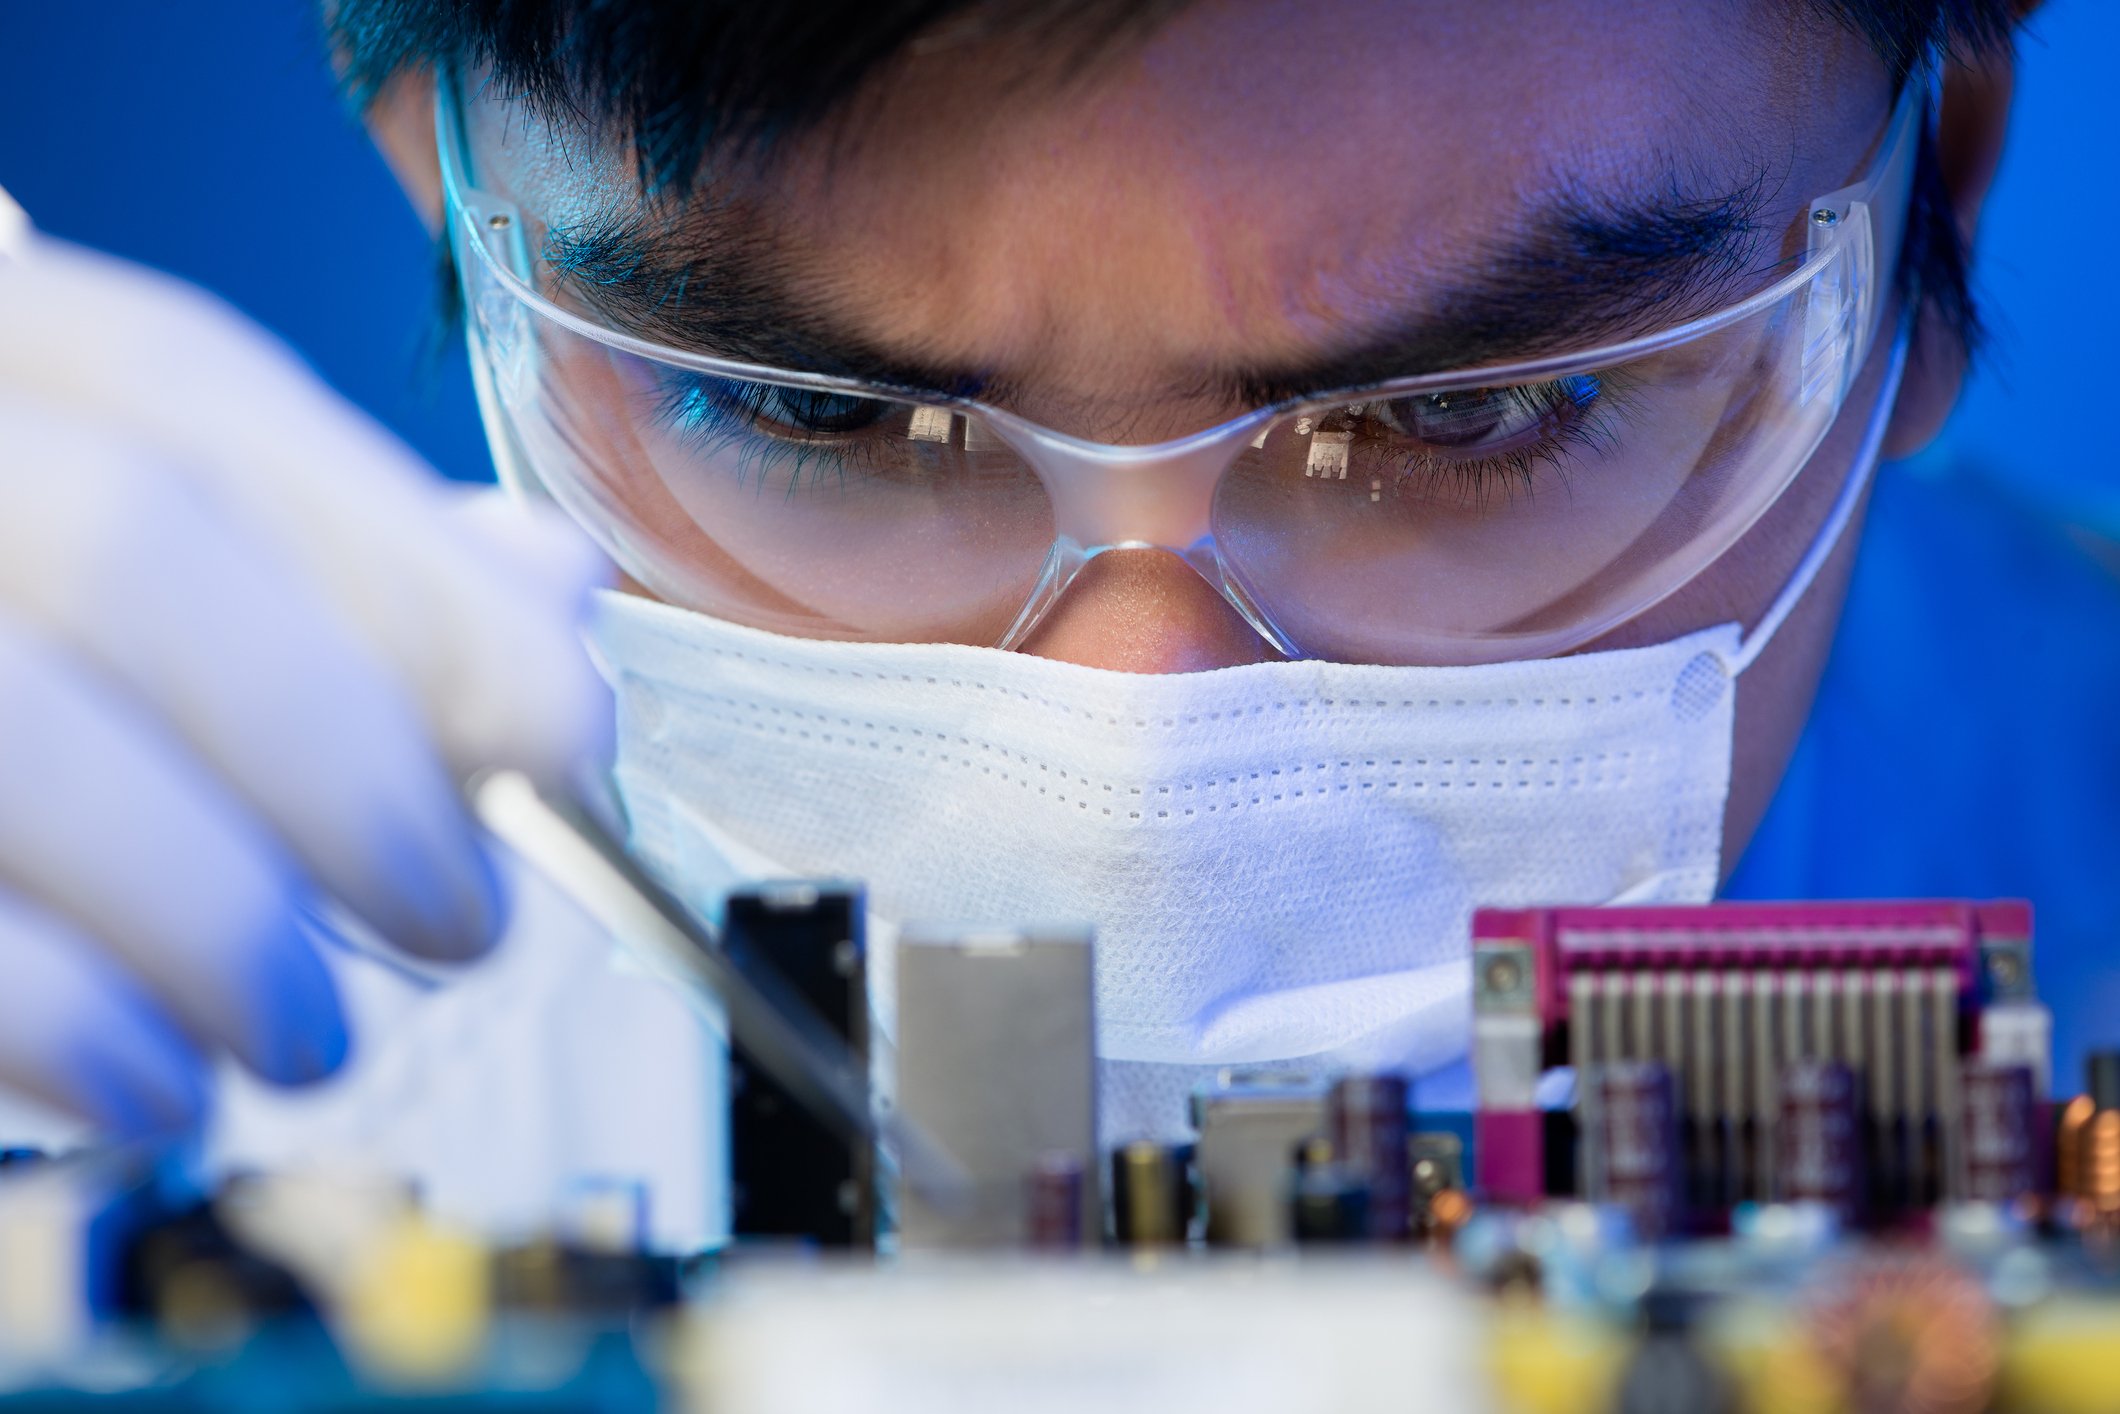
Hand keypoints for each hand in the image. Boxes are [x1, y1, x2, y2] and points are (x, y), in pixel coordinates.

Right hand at [0, 235, 609, 1135]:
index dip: (419, 583)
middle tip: (462, 924)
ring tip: (308, 1033)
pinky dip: (60, 1017)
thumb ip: (323, 560)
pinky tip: (155, 1083)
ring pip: (15, 722)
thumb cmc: (24, 638)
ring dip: (218, 912)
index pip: (208, 403)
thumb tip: (549, 592)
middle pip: (129, 544)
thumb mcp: (132, 540)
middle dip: (348, 760)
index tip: (564, 745)